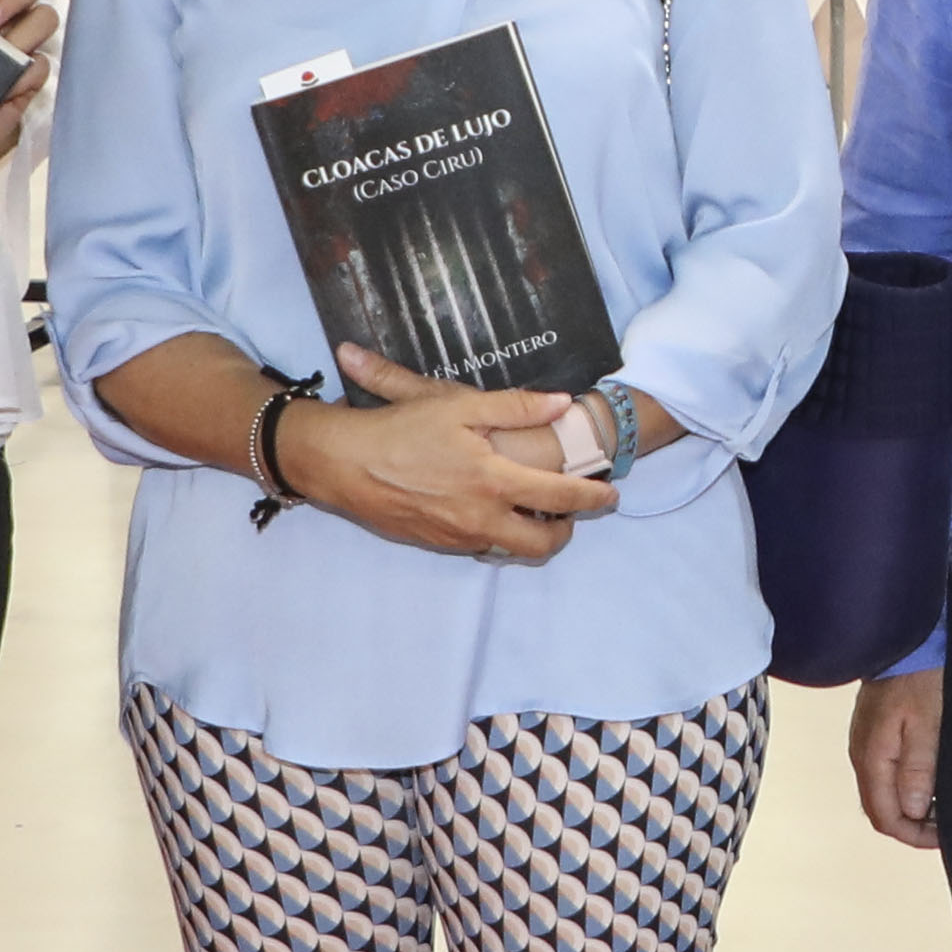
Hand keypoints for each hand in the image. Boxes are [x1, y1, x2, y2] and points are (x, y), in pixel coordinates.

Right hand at [300, 344, 618, 561]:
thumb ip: (515, 405)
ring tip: (530, 509)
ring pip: (510, 549)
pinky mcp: (436, 543)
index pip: (560, 498)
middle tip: (569, 513)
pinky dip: (495, 532)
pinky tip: (488, 508)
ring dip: (528, 534)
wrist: (342, 463)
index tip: (609, 493)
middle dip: (563, 532)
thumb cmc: (400, 428)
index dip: (591, 497)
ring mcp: (457, 536)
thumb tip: (562, 402)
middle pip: (540, 544)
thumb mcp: (457, 404)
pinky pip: (479, 545)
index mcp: (493, 481)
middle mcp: (480, 517)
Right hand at [849, 668, 944, 849]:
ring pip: (883, 794)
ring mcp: (866, 745)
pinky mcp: (875, 735)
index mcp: (873, 758)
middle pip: (881, 811)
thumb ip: (919, 767)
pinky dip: (907, 788)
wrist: (903, 638)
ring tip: (943, 805)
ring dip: (911, 808)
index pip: (885, 817)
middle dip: (913, 826)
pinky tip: (931, 782)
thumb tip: (913, 810)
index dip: (914, 836)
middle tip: (947, 825)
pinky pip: (886, 775)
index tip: (945, 836)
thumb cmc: (919, 675)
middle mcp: (863, 756)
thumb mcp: (927, 722)